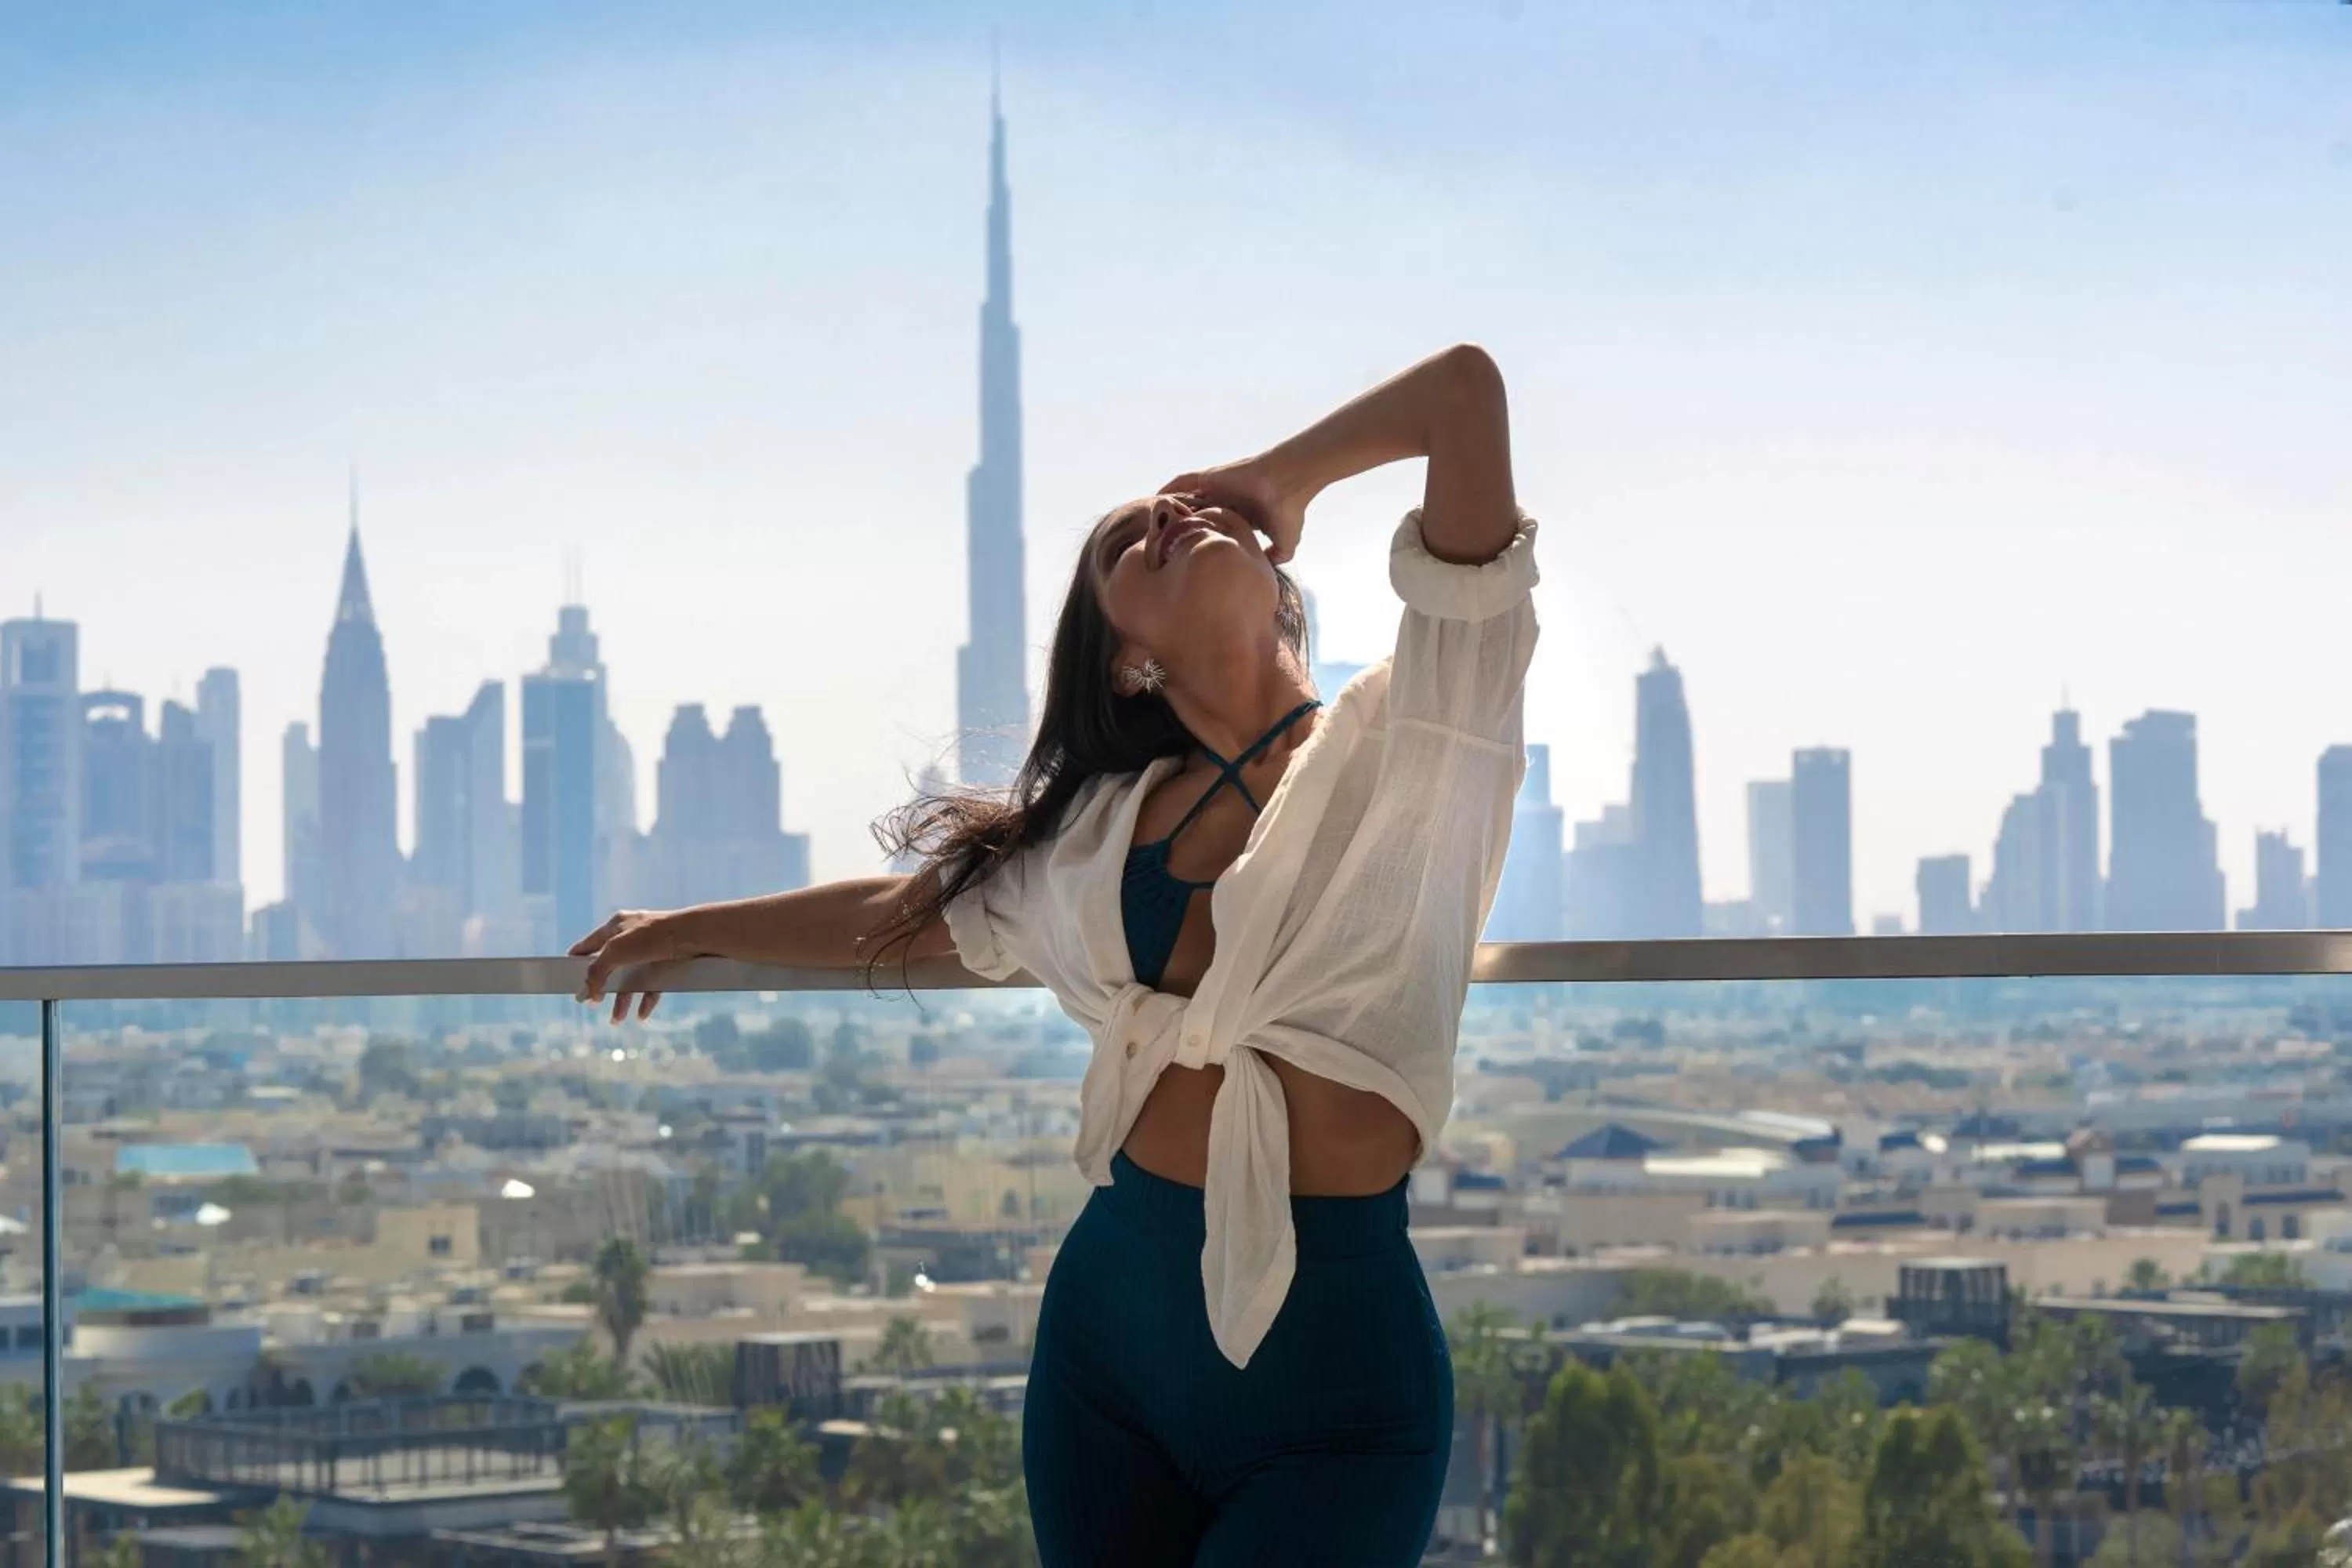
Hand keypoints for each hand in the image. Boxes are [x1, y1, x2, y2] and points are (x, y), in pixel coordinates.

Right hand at [569, 909, 684, 1023]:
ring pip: (631, 978)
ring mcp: (650, 950)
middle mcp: (632, 936)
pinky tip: (640, 1016)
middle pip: (610, 966)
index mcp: (616, 925)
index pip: (589, 944)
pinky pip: (653, 984)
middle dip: (602, 987)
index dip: (577, 960)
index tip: (566, 976)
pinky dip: (646, 1000)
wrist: (694, 936)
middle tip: (593, 1003)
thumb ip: (595, 972)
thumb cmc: (652, 936)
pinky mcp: (667, 962)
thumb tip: (583, 993)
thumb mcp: (614, 952)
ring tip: (616, 1020)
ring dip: (622, 1000)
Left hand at [1162, 456, 1309, 565]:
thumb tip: (1265, 569)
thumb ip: (1275, 557)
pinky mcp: (1209, 477)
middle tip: (1158, 548)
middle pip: (1192, 517)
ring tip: (1149, 526)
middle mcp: (1223, 503)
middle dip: (1175, 529)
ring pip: (1184, 500)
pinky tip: (1153, 502)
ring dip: (1168, 510)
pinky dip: (1167, 490)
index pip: (1210, 531)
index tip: (1183, 560)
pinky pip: (1181, 482)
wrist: (1288, 483)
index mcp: (1237, 517)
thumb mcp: (1285, 543)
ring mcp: (1215, 489)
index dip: (1196, 544)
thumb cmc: (1289, 510)